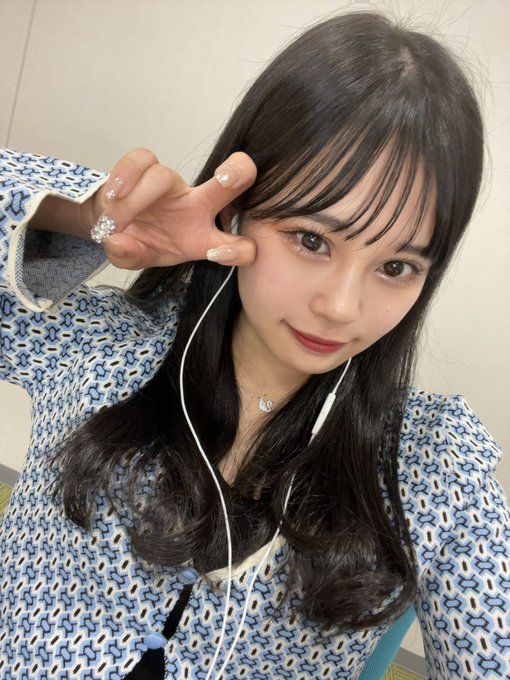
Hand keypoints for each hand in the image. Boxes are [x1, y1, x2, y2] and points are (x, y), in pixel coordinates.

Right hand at [85, 148, 256, 268]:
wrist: (114, 224)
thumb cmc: (141, 243)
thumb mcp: (140, 259)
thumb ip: (132, 257)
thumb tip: (118, 243)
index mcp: (205, 237)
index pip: (240, 245)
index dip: (238, 250)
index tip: (214, 254)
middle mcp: (197, 206)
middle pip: (231, 183)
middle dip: (238, 174)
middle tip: (226, 180)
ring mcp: (173, 185)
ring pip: (162, 178)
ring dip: (135, 201)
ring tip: (114, 223)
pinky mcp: (147, 167)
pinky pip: (141, 160)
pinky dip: (124, 176)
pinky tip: (114, 195)